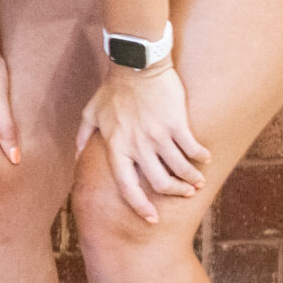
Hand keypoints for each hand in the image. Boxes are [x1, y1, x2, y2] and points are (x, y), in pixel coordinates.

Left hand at [77, 62, 210, 223]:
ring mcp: (158, 135)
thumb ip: (83, 136)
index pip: (127, 186)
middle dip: (176, 192)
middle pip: (160, 183)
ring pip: (180, 169)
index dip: (140, 206)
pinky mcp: (176, 123)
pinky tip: (205, 158)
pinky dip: (201, 157)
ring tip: (199, 181)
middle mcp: (137, 145)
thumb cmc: (113, 89)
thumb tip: (77, 156)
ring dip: (192, 178)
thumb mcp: (91, 113)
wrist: (136, 64)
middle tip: (186, 193)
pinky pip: (192, 148)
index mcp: (116, 146)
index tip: (151, 218)